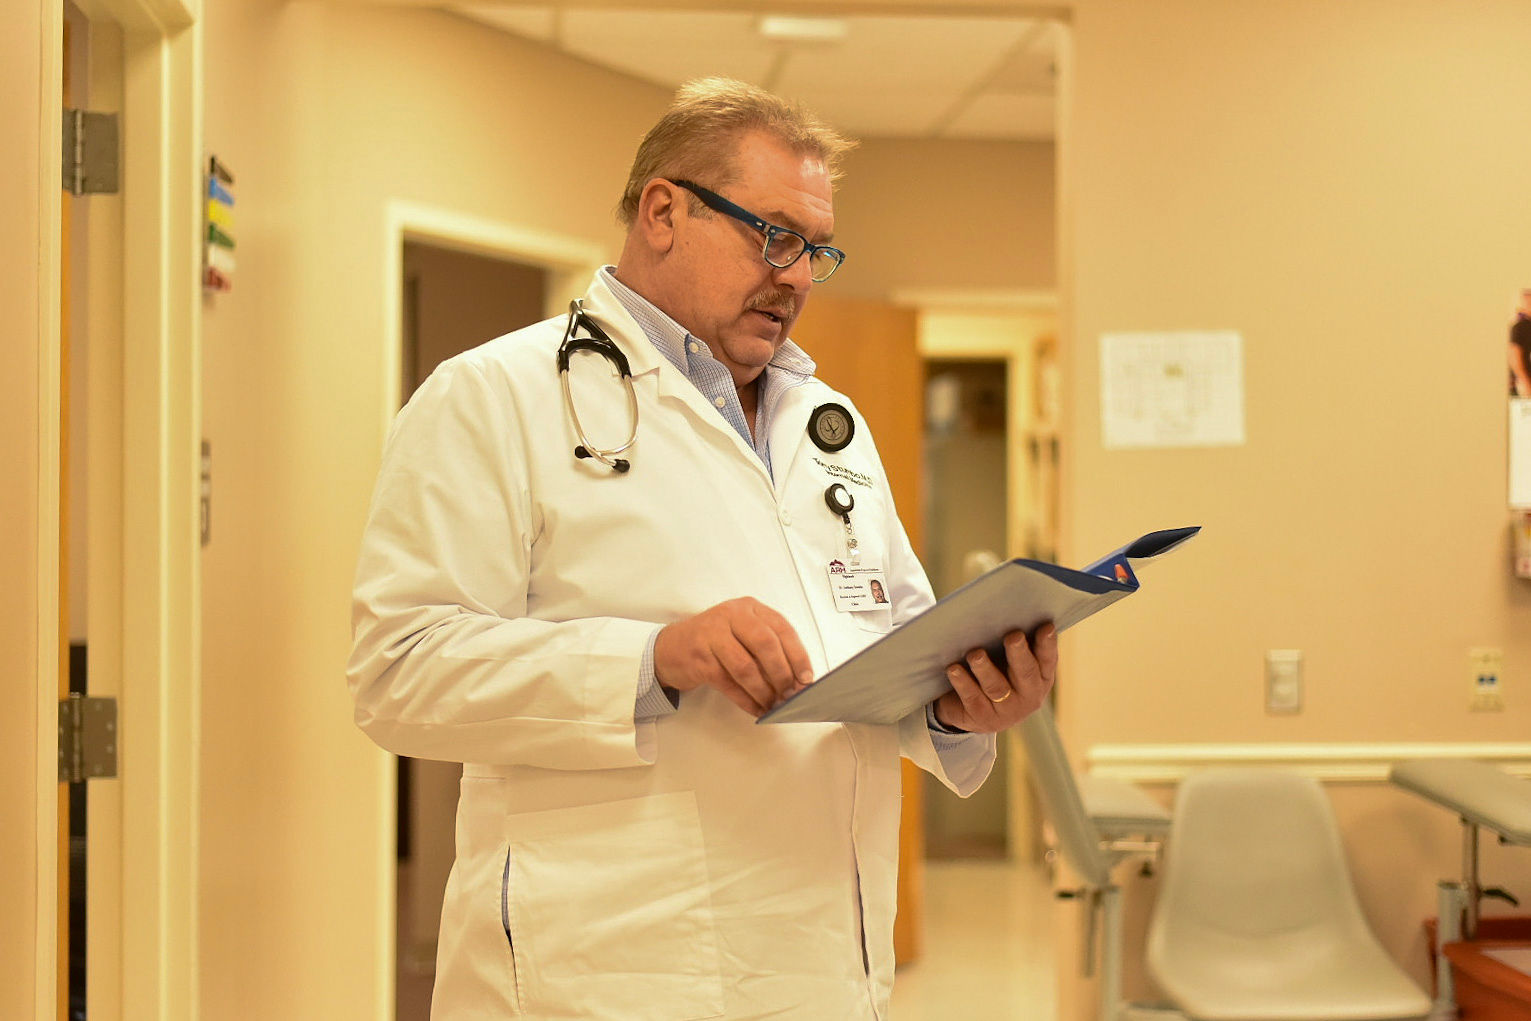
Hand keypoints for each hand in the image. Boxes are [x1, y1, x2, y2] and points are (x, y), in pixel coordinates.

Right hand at [653, 597, 814, 717]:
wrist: (670, 648)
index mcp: (749, 607)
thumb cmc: (715, 642)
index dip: (798, 655)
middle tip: (790, 694)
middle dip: (782, 674)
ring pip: (746, 667)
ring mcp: (712, 635)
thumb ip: (768, 649)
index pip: (782, 628)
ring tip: (773, 705)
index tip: (806, 678)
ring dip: (764, 691)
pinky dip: (746, 700)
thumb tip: (797, 680)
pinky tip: (756, 709)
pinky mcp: (699, 658)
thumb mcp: (742, 634)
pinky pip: (729, 684)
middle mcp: (731, 615)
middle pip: (765, 644)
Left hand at [932, 623, 1057, 733]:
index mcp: (1041, 678)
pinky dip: (962, 682)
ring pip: (996, 687)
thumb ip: (1017, 644)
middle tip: (1013, 636)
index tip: (1046, 627)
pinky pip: (972, 698)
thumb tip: (1009, 611)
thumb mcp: (1010, 662)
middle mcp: (1028, 696)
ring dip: (985, 669)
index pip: (1047, 660)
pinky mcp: (981, 718)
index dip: (1047, 644)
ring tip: (975, 654)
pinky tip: (953, 669)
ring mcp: (1005, 710)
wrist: (973, 712)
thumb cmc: (997, 674)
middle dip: (1019, 654)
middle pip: (1025, 673)